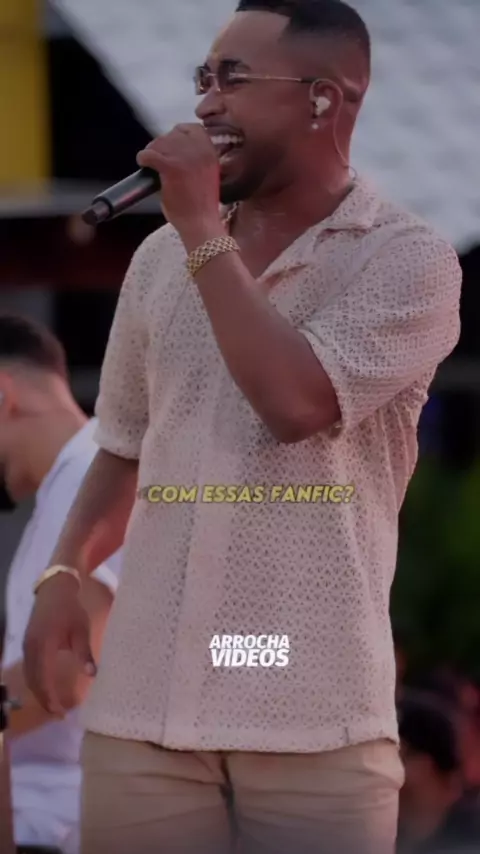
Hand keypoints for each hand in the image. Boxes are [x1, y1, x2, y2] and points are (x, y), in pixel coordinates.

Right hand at [23, 573, 95, 715]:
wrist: (55, 589)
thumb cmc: (71, 609)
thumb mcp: (81, 629)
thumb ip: (84, 652)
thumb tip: (93, 675)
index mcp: (43, 646)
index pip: (43, 680)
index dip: (50, 699)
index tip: (61, 713)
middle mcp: (30, 648)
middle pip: (33, 682)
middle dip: (45, 700)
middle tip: (59, 714)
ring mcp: (26, 646)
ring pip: (29, 676)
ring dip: (39, 692)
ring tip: (54, 705)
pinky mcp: (27, 644)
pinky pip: (29, 668)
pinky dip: (36, 681)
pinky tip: (47, 687)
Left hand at [136, 124, 223, 239]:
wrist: (201, 224)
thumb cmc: (201, 207)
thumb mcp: (206, 176)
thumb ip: (195, 161)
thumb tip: (173, 152)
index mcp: (211, 152)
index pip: (192, 128)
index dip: (179, 134)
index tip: (172, 144)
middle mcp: (201, 150)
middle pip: (173, 133)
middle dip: (163, 144)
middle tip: (157, 156)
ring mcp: (186, 157)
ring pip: (160, 142)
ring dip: (153, 150)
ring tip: (150, 162)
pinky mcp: (171, 167)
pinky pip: (150, 154)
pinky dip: (143, 158)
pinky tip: (143, 164)